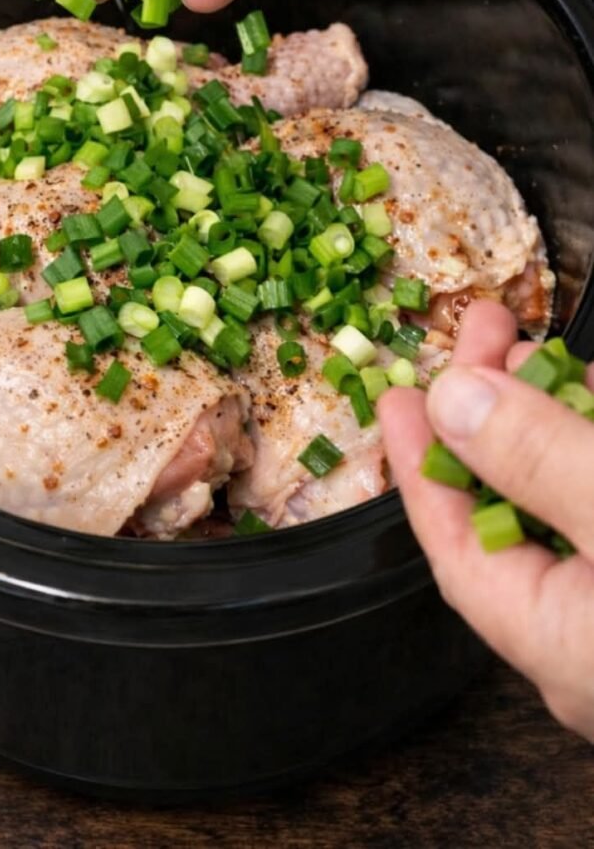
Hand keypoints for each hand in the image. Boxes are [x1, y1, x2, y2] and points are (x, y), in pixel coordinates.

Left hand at [380, 299, 593, 741]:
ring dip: (549, 414)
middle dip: (494, 410)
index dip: (420, 464)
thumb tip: (454, 400)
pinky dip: (593, 440)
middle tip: (482, 328)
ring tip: (529, 342)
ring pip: (570, 495)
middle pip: (514, 509)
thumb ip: (538, 461)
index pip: (455, 549)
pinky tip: (588, 388)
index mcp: (556, 643)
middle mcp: (589, 633)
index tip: (398, 395)